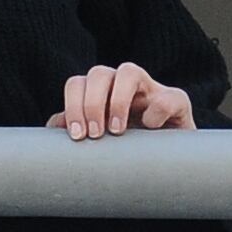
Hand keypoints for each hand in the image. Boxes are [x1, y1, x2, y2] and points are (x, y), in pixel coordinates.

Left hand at [50, 63, 196, 140]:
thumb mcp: (101, 140)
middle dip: (92, 103)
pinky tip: (150, 128)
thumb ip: (79, 127)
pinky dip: (157, 109)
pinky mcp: (178, 102)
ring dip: (118, 99)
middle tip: (95, 134)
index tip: (77, 136)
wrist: (170, 161)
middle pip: (98, 73)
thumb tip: (54, 126)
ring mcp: (151, 90)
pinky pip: (169, 95)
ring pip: (129, 71)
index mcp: (100, 92)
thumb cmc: (129, 148)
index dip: (73, 106)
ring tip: (117, 131)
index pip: (77, 84)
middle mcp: (123, 85)